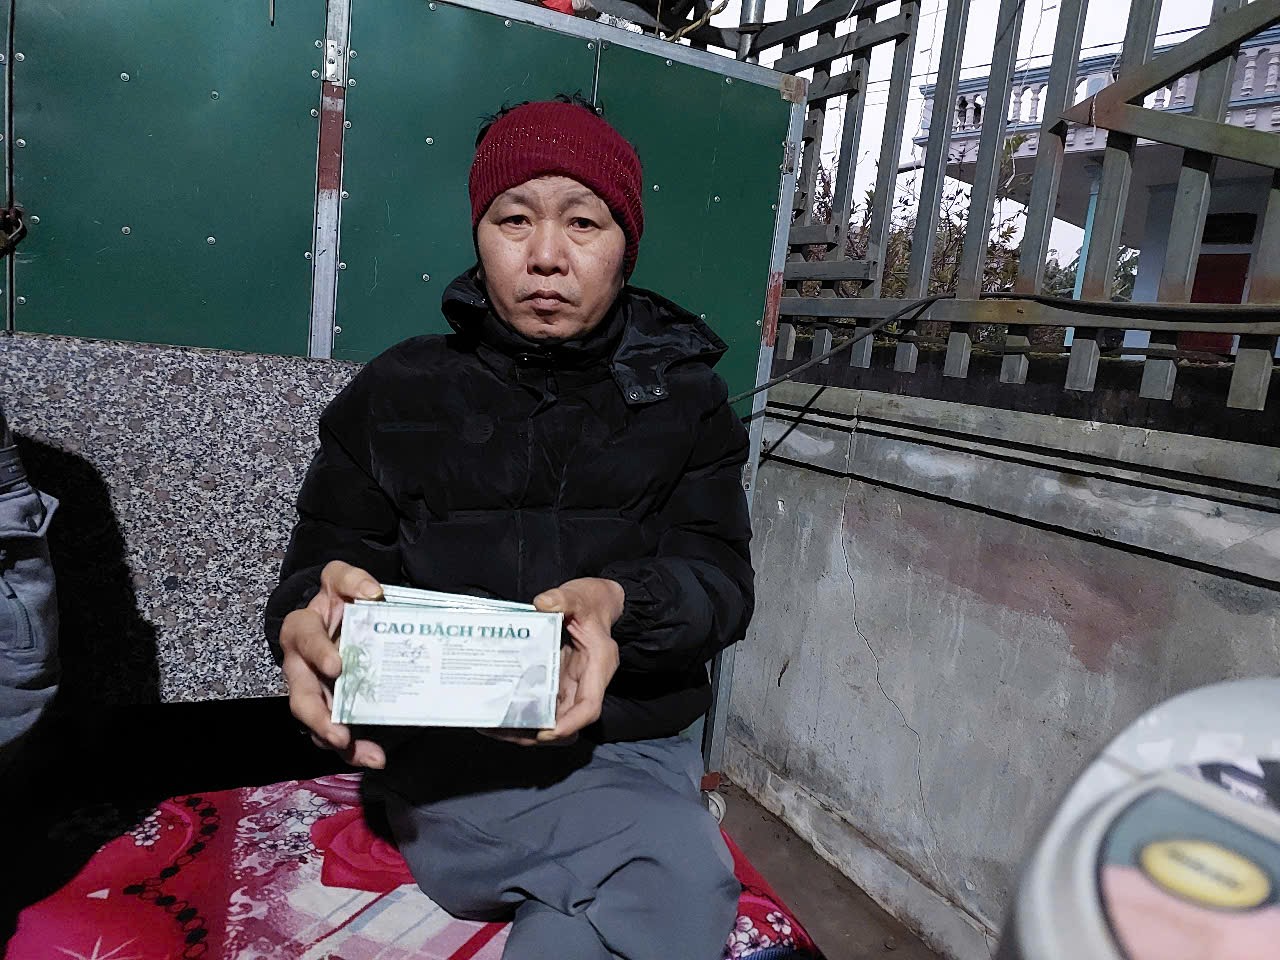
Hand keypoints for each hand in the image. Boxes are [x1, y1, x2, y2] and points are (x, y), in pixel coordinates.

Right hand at [279, 560, 387, 767]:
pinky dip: (354, 749)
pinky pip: (335, 732)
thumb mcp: (340, 579)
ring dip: (336, 739)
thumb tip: (372, 593)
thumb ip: (351, 579)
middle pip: (300, 697)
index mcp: (301, 631)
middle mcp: (300, 666)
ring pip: (316, 722)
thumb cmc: (339, 600)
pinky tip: (374, 757)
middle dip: (318, 717)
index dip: (318, 652)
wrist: (339, 616)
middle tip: (339, 733)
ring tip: (360, 752)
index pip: (304, 638)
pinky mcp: (330, 707)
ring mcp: (313, 690)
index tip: (337, 666)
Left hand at [478, 578, 623, 746]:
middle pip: (567, 721)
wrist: (596, 601)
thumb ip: (563, 599)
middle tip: (504, 731)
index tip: (544, 733)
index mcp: (597, 666)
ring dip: (527, 727)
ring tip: (492, 726)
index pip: (589, 707)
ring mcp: (571, 684)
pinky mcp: (558, 681)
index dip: (569, 724)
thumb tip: (543, 604)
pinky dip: (524, 711)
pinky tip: (498, 709)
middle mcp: (586, 681)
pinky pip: (543, 704)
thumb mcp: (578, 596)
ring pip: (552, 718)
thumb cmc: (591, 601)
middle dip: (538, 733)